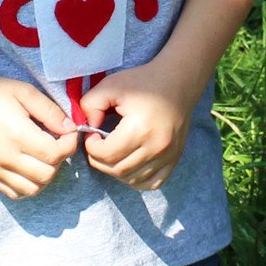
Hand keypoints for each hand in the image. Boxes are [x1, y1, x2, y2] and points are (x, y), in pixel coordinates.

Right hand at [0, 75, 78, 198]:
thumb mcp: (24, 91)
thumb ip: (50, 111)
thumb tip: (70, 128)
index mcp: (17, 135)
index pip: (55, 154)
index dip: (69, 144)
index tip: (68, 132)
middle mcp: (6, 157)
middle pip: (47, 174)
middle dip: (60, 160)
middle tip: (56, 142)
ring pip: (32, 189)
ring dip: (46, 175)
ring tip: (44, 156)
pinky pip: (15, 193)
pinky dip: (28, 185)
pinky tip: (30, 167)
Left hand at [78, 64, 196, 190]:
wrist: (179, 81)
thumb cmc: (144, 82)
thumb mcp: (111, 85)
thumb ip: (89, 105)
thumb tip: (86, 128)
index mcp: (140, 129)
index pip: (106, 154)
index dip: (91, 147)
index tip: (93, 134)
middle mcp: (157, 146)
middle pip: (118, 170)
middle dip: (100, 160)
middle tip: (99, 145)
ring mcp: (169, 155)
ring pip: (133, 179)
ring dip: (116, 170)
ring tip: (113, 152)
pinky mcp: (175, 158)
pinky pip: (152, 183)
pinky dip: (136, 179)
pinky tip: (129, 163)